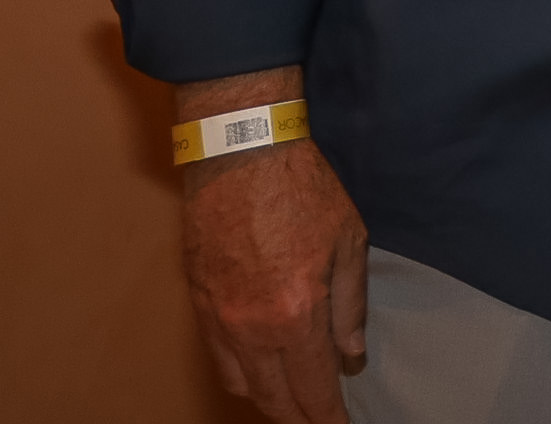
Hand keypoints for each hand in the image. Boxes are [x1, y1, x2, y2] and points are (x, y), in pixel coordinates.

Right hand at [177, 75, 367, 423]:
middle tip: (319, 420)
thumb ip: (350, 307)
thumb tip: (351, 356)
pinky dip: (241, 374)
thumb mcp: (349, 242)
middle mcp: (252, 327)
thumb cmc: (303, 190)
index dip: (328, 417)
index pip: (313, 388)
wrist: (240, 154)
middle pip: (273, 398)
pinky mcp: (199, 302)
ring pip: (241, 384)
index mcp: (296, 314)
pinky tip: (259, 371)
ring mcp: (219, 317)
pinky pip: (217, 357)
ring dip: (268, 400)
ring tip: (293, 400)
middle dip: (298, 417)